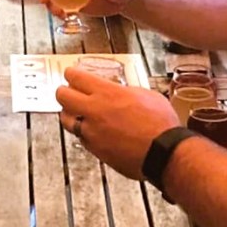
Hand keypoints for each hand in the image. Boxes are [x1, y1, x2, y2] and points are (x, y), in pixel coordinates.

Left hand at [56, 68, 178, 179]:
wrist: (164, 153)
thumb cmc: (161, 124)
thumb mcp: (147, 96)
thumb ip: (127, 92)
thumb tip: (121, 92)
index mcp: (107, 93)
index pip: (76, 77)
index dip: (71, 73)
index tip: (70, 73)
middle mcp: (94, 110)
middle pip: (62, 96)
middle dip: (63, 92)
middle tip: (68, 91)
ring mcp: (92, 131)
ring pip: (66, 119)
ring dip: (69, 113)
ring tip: (76, 112)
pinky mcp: (94, 149)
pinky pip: (80, 137)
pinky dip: (83, 132)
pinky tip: (92, 131)